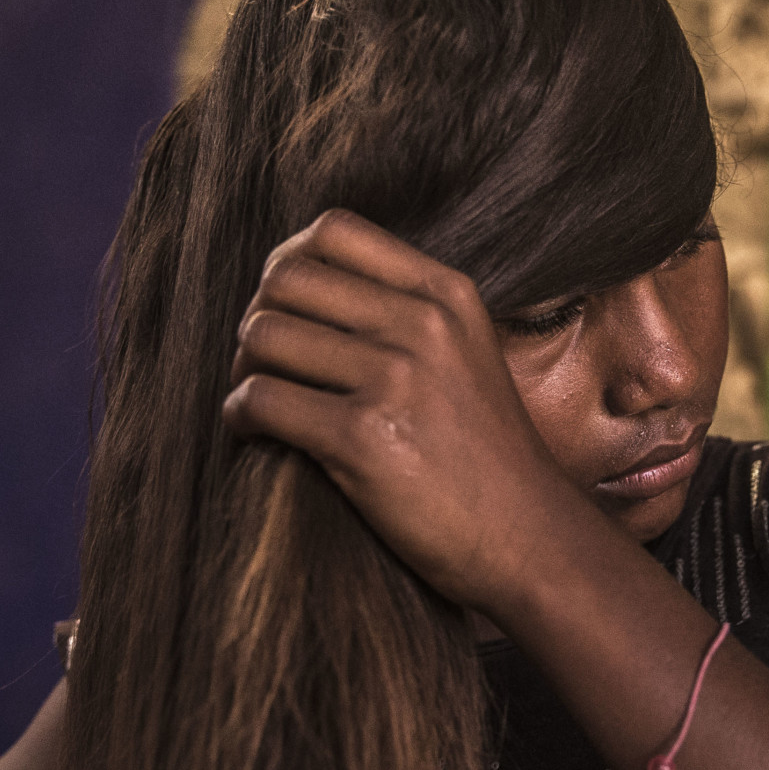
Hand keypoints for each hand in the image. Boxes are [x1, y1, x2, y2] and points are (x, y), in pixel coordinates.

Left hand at [222, 209, 595, 613]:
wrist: (528, 538)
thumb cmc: (485, 457)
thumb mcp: (466, 353)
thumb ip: (407, 313)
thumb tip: (301, 285)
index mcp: (446, 294)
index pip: (334, 230)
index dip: (289, 263)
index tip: (285, 307)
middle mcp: (422, 324)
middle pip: (285, 278)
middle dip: (258, 318)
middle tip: (263, 363)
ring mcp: (394, 379)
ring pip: (263, 335)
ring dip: (243, 369)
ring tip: (259, 400)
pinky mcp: (363, 439)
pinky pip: (260, 400)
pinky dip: (240, 416)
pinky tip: (256, 433)